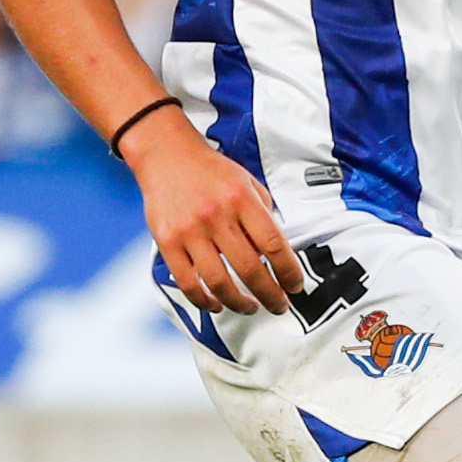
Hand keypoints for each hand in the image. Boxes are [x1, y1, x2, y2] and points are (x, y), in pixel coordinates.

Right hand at [127, 107, 299, 312]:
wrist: (166, 154)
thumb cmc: (210, 171)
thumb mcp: (246, 182)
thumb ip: (262, 215)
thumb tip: (274, 254)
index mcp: (241, 199)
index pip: (274, 245)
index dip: (289, 272)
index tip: (295, 287)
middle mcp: (216, 216)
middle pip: (250, 269)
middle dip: (270, 295)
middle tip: (279, 305)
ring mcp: (189, 231)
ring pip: (219, 282)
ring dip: (239, 303)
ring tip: (249, 307)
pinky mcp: (167, 242)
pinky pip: (188, 282)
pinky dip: (204, 300)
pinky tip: (216, 304)